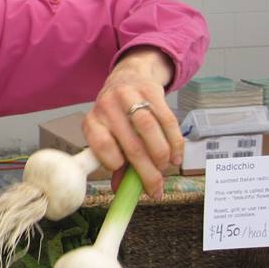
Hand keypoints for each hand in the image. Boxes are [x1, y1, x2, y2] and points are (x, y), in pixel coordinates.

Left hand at [82, 46, 183, 198]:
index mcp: (92, 121)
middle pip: (131, 145)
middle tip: (156, 189)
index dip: (115, 163)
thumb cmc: (118, 115)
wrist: (130, 76)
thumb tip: (121, 191)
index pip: (100, 145)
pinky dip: (175, 143)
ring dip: (161, 156)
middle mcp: (107, 107)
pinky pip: (168, 121)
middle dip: (147, 172)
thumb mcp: (109, 133)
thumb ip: (116, 161)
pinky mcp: (151, 91)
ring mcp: (128, 96)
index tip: (128, 179)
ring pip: (150, 131)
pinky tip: (176, 156)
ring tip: (165, 168)